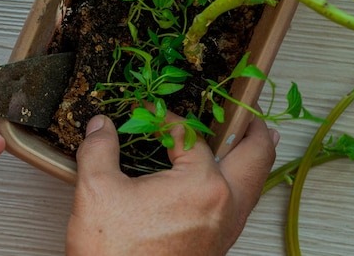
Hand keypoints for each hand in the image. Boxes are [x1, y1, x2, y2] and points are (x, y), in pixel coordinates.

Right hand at [66, 113, 276, 255]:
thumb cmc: (114, 254)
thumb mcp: (96, 190)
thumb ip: (99, 149)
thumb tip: (101, 126)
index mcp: (202, 186)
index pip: (192, 136)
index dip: (168, 119)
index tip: (148, 114)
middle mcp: (225, 207)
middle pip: (257, 156)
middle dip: (254, 129)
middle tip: (247, 112)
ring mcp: (226, 229)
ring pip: (255, 183)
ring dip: (252, 158)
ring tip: (245, 140)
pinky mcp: (219, 246)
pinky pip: (241, 204)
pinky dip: (238, 182)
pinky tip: (220, 181)